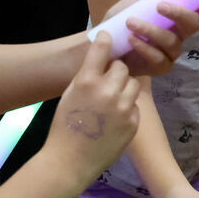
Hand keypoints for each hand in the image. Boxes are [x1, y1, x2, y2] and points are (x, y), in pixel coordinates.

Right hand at [48, 32, 140, 180]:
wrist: (70, 162)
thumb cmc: (64, 128)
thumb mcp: (70, 95)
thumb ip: (87, 77)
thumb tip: (102, 63)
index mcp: (87, 81)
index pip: (101, 49)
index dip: (105, 40)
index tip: (107, 35)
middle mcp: (108, 91)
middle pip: (122, 67)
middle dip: (116, 72)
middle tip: (108, 81)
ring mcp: (123, 107)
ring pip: (132, 85)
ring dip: (124, 88)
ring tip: (112, 101)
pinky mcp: (133, 122)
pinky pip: (134, 106)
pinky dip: (127, 108)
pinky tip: (114, 119)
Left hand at [106, 0, 198, 76]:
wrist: (103, 42)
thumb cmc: (123, 19)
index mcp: (179, 16)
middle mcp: (180, 34)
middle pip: (194, 25)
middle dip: (179, 14)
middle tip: (160, 5)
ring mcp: (171, 52)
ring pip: (172, 41)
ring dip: (151, 30)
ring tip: (130, 22)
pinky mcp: (160, 67)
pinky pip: (158, 58)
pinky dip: (144, 47)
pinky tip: (131, 39)